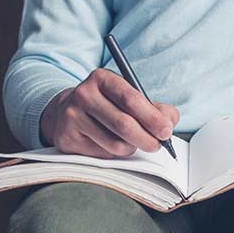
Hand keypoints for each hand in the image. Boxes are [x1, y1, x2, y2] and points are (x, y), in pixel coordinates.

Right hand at [40, 68, 179, 157]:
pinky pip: (103, 154)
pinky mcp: (67, 138)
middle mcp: (84, 94)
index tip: (166, 131)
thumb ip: (153, 108)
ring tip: (132, 142)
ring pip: (115, 144)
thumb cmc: (106, 105)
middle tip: (158, 145)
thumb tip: (169, 123)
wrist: (64, 113)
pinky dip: (115, 154)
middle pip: (124, 124)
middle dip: (147, 139)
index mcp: (102, 78)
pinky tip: (111, 144)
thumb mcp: (127, 97)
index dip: (152, 118)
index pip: (131, 99)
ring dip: (132, 148)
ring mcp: (73, 117)